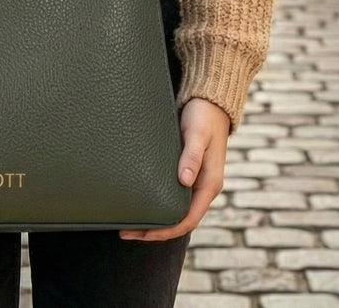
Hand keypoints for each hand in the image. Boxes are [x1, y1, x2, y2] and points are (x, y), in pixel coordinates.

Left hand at [119, 98, 230, 241]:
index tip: (142, 234)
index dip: (165, 230)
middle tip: (127, 232)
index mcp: (210, 184)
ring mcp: (196, 181)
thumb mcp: (197, 134)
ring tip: (130, 223)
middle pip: (180, 220)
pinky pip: (174, 196)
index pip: (188, 219)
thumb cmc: (204, 117)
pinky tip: (143, 202)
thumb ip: (191, 156)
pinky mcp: (188, 172)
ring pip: (176, 209)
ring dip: (156, 219)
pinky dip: (159, 204)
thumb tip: (184, 181)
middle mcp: (203, 187)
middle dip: (156, 230)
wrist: (211, 103)